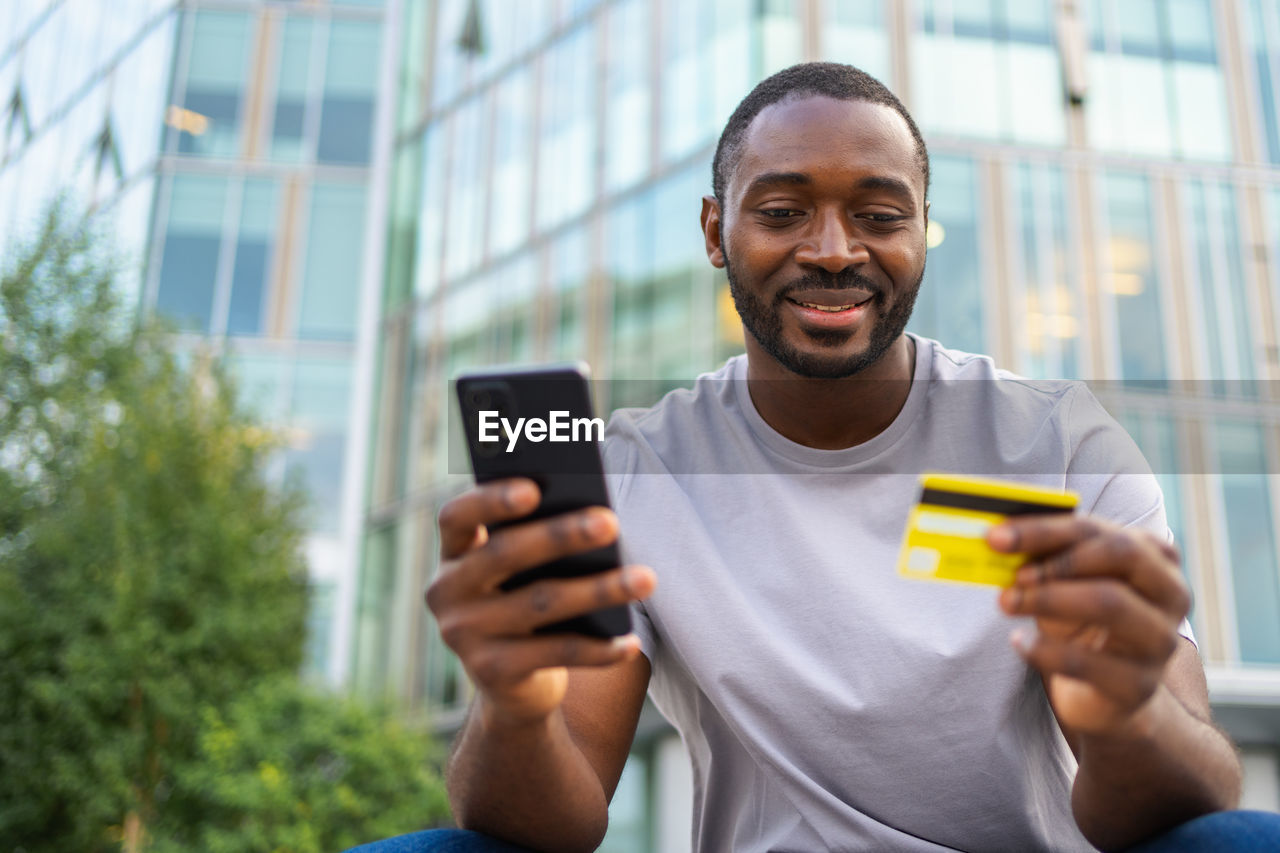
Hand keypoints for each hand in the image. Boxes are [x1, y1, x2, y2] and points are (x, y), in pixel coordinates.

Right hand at [425, 478, 655, 725]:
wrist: (509, 682)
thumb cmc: (523, 600)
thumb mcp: (519, 571)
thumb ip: (535, 539)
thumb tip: (593, 516)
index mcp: (453, 553)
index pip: (456, 517)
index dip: (490, 500)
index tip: (534, 488)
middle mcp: (447, 592)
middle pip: (504, 554)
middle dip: (561, 535)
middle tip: (610, 522)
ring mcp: (464, 635)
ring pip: (541, 603)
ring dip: (599, 590)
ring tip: (645, 578)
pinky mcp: (491, 672)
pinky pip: (556, 653)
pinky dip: (600, 648)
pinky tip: (632, 641)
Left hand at [989, 516, 1189, 736]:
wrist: (1107, 690)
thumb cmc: (1084, 620)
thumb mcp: (1069, 582)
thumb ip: (1045, 555)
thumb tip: (999, 536)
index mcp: (1154, 556)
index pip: (1097, 530)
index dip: (1043, 530)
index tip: (996, 537)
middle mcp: (1170, 593)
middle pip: (1121, 554)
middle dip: (1059, 561)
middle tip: (1013, 574)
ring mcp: (1160, 639)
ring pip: (1111, 603)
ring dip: (1050, 599)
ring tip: (1008, 602)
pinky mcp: (1140, 685)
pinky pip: (1090, 663)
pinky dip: (1046, 651)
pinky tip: (1018, 642)